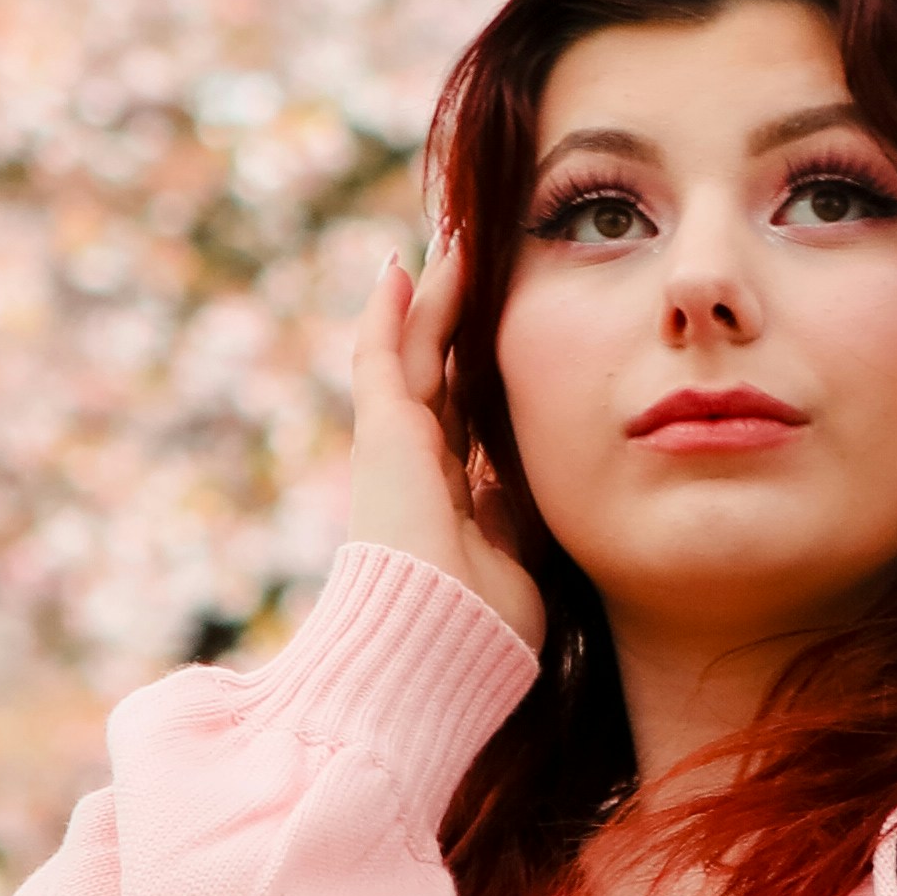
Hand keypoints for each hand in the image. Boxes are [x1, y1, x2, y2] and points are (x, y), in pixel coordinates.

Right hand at [343, 245, 545, 657]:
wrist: (432, 655)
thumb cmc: (481, 636)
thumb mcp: (515, 569)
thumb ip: (511, 521)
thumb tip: (513, 481)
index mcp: (452, 501)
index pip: (468, 419)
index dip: (483, 372)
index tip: (503, 331)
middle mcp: (420, 468)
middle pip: (443, 374)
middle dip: (459, 319)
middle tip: (475, 261)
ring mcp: (395, 450)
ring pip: (418, 354)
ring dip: (434, 296)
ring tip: (451, 240)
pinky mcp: (381, 436)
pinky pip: (384, 358)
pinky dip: (391, 311)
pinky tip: (401, 265)